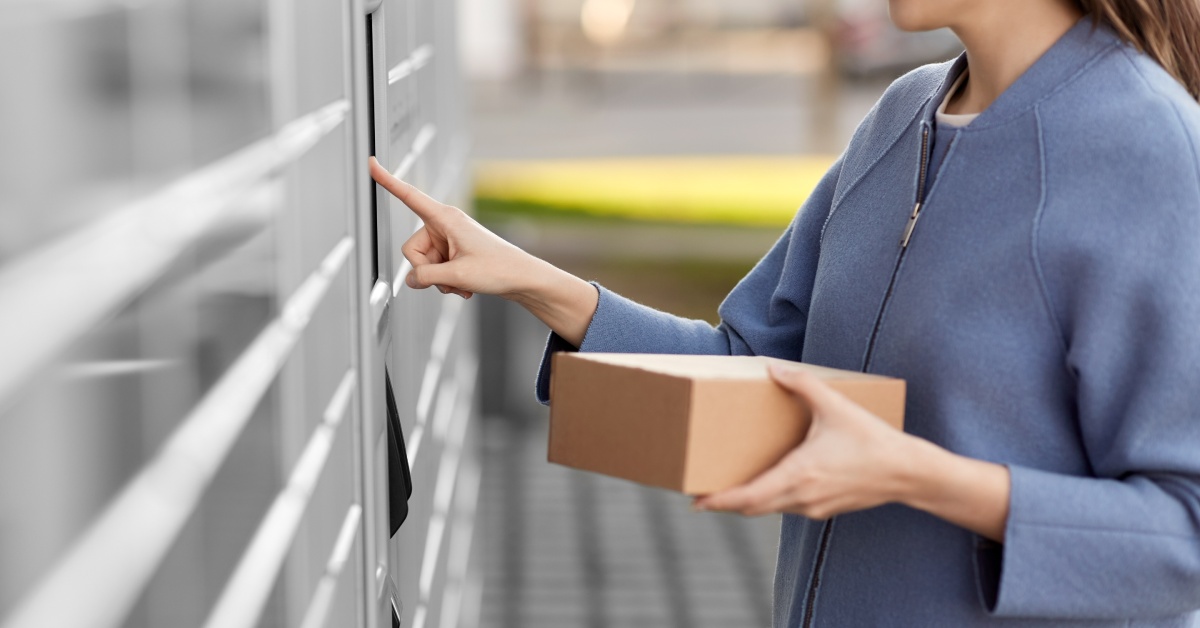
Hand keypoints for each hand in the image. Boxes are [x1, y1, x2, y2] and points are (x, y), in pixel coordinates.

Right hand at [369, 157, 599, 345]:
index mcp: (445, 218)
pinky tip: (465, 288)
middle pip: (411, 250)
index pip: (409, 196)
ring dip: (439, 280)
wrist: (523, 279)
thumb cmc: (499, 270)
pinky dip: (446, 282)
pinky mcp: (453, 252)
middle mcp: (444, 225)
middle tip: (451, 280)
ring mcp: (448, 240)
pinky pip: (435, 270)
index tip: (372, 163)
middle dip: (426, 271)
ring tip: (462, 285)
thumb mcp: (456, 277)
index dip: (388, 181)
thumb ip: (425, 277)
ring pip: (423, 264)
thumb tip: (411, 279)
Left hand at [693, 363, 917, 518]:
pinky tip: (768, 484)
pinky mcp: (824, 510)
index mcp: (799, 473)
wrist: (907, 473)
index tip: (697, 501)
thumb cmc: (872, 439)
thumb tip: (774, 368)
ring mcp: (813, 508)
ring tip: (729, 488)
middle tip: (702, 495)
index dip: (720, 501)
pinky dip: (771, 500)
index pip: (748, 496)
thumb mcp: (836, 406)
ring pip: (770, 509)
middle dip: (726, 503)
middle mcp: (802, 496)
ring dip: (749, 501)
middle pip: (752, 507)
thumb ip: (803, 384)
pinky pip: (788, 507)